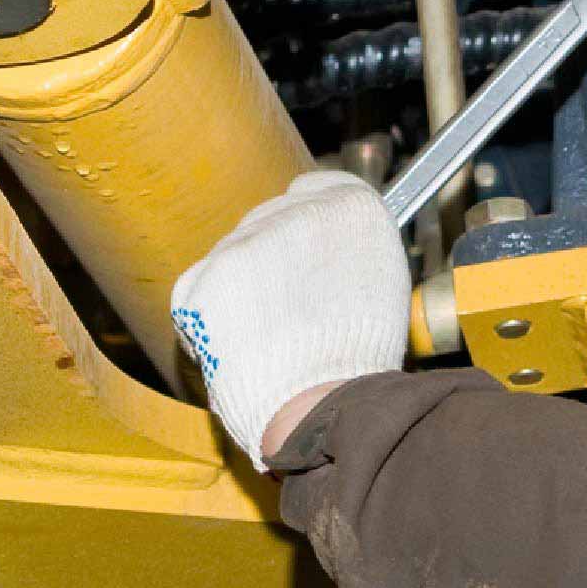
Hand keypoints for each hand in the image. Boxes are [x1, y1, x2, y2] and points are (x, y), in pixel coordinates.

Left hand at [171, 172, 410, 468]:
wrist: (318, 401)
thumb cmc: (360, 353)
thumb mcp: (385, 281)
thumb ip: (353, 244)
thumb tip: (330, 241)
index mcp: (351, 206)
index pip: (321, 186)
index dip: (315, 221)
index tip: (314, 245)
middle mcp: (295, 210)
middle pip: (273, 216)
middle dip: (278, 252)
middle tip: (296, 302)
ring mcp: (242, 242)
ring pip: (236, 250)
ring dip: (247, 282)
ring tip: (272, 331)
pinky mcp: (201, 278)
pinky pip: (200, 283)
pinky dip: (212, 310)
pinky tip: (240, 340)